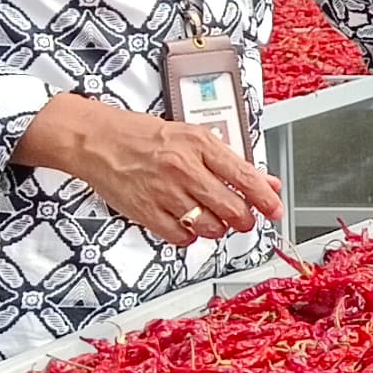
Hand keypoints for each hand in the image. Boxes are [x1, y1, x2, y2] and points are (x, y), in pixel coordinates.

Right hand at [12, 92, 282, 245]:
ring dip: (218, 229)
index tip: (276, 209)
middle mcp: (184, 169)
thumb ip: (230, 161)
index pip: (245, 177)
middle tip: (244, 219)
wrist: (96, 139)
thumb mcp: (192, 136)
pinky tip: (187, 223)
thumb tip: (264, 181)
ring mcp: (164, 193)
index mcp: (199, 145)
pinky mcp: (146, 212)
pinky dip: (190, 236)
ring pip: (209, 226)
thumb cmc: (142, 135)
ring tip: (213, 219)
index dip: (266, 199)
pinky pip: (180, 237)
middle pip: (231, 208)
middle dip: (244, 220)